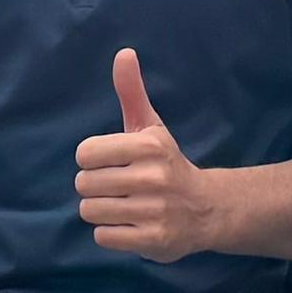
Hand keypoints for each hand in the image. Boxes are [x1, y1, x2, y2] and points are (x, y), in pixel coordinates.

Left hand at [74, 49, 236, 259]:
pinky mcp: (154, 240)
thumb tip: (123, 53)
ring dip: (102, 211)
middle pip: (85, 184)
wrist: (207, 208)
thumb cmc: (166, 163)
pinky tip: (130, 225)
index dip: (93, 160)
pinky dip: (111, 233)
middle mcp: (152, 177)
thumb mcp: (151, 126)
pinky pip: (103, 237)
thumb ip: (132, 92)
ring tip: (125, 207)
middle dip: (96, 187)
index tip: (112, 164)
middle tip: (120, 188)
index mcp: (148, 145)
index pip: (85, 153)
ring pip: (91, 211)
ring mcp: (154, 210)